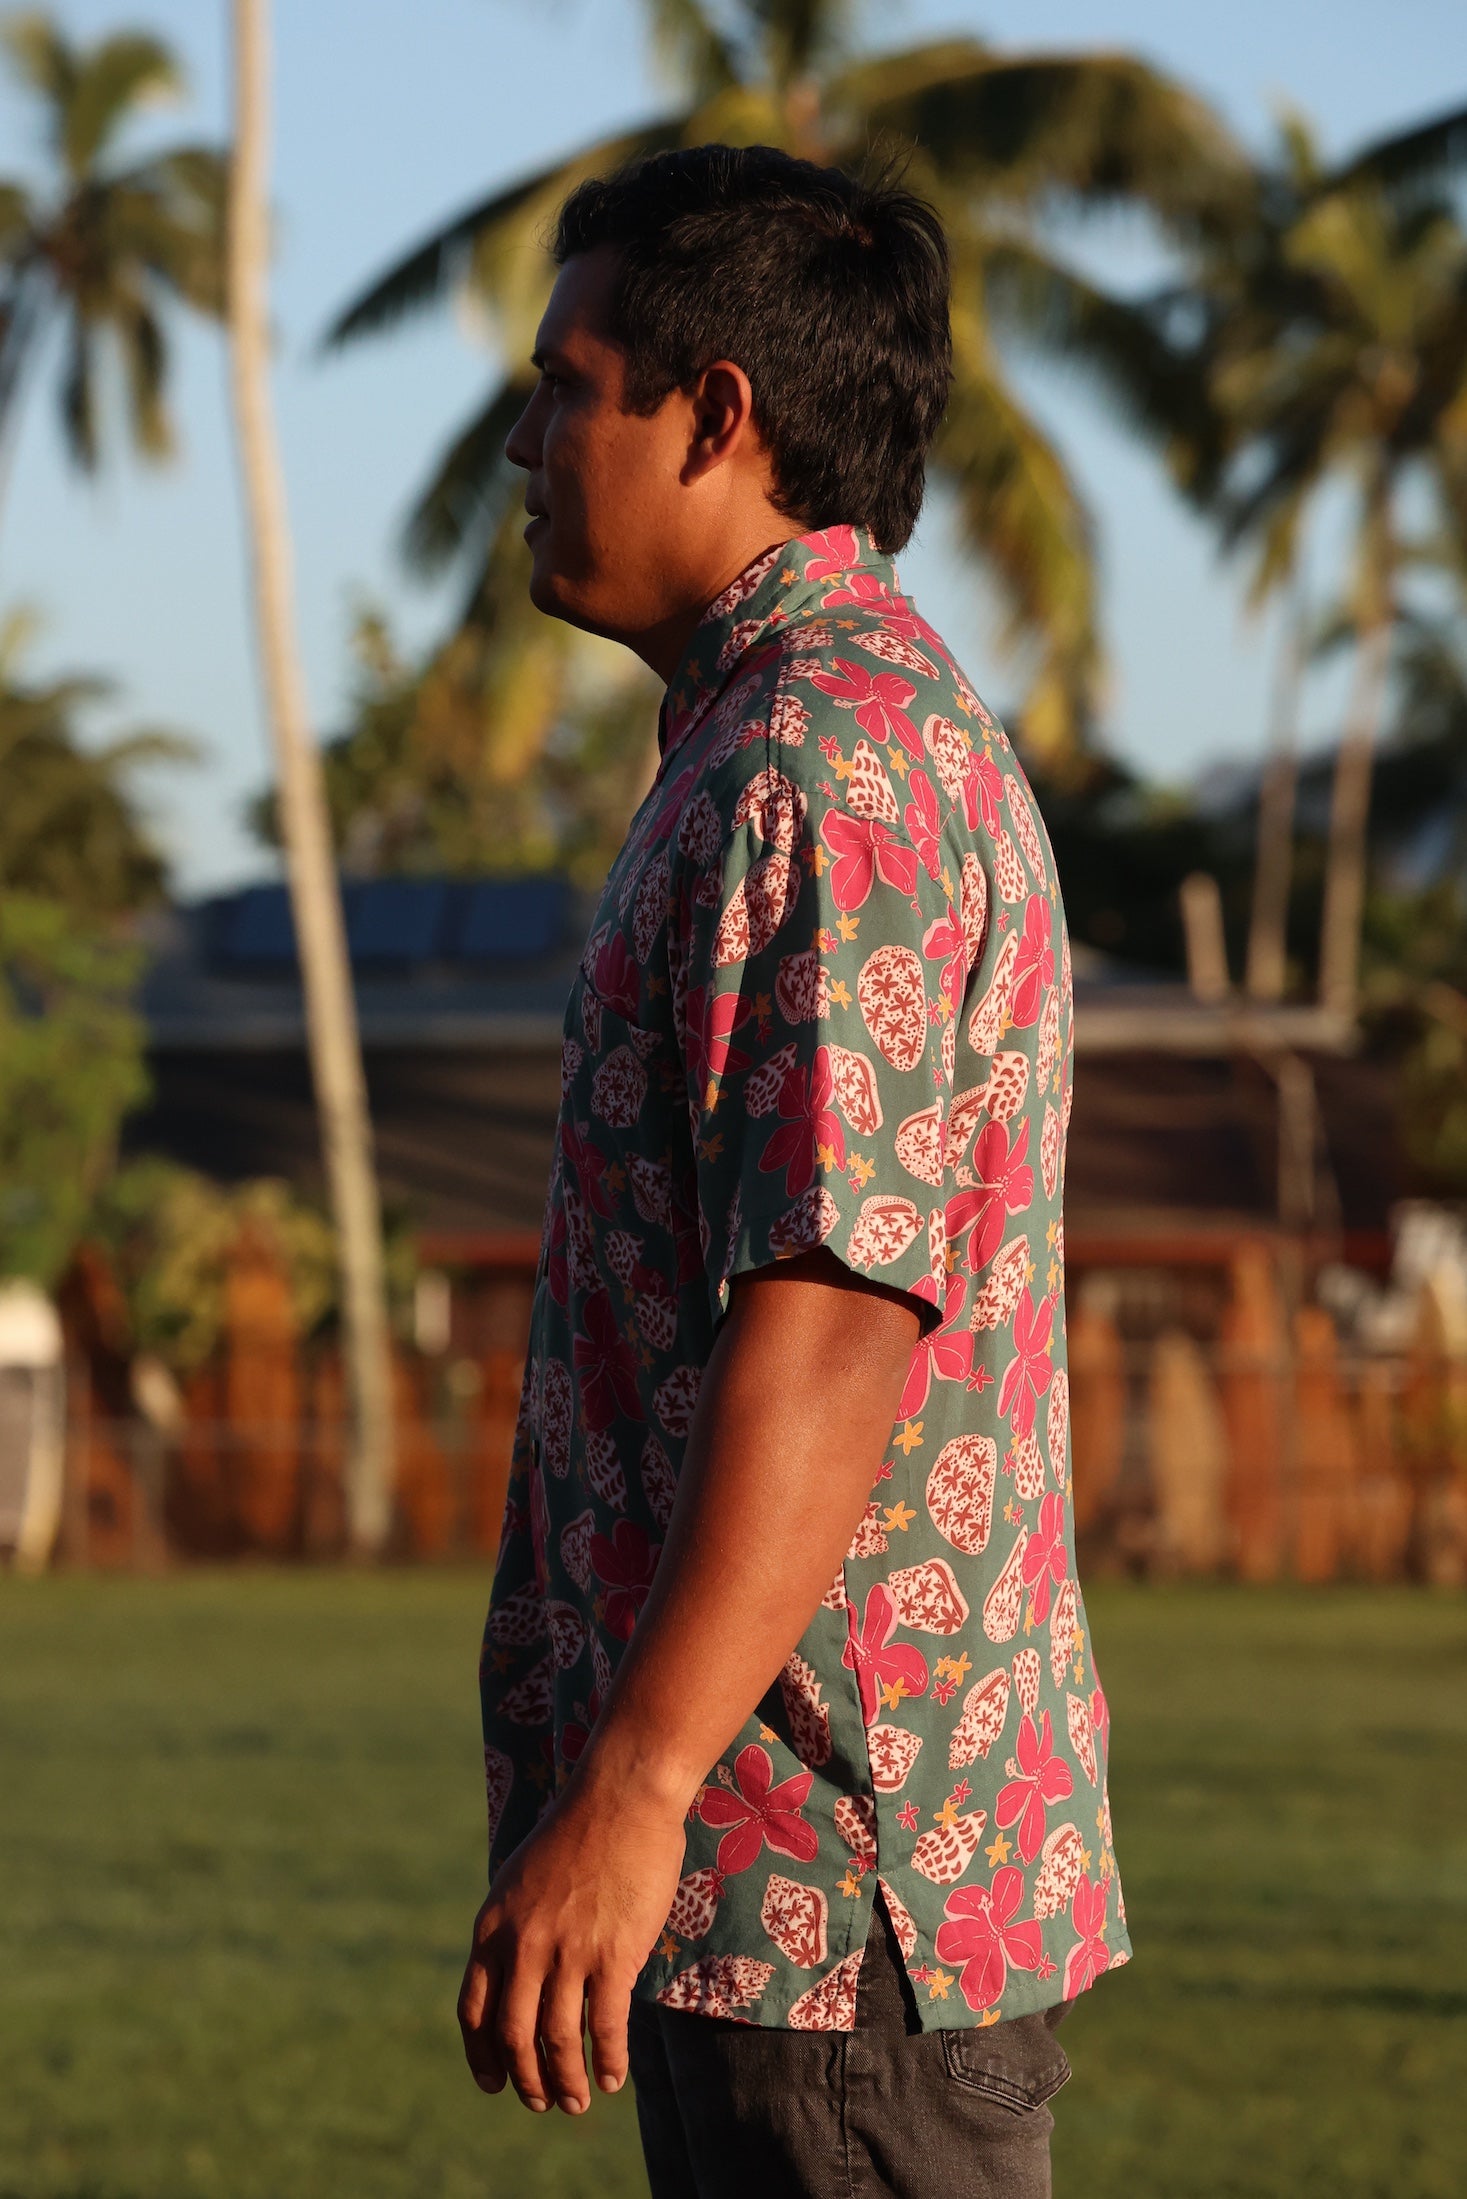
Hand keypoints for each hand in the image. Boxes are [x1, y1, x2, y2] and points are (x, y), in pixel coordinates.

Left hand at [457, 1768, 687, 2113]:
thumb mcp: (520, 1879)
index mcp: (492, 1928)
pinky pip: (605, 2026)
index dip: (482, 2056)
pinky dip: (609, 2060)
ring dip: (567, 2083)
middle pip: (514, 2036)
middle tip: (542, 2103)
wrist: (620, 1796)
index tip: (494, 2084)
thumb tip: (516, 1977)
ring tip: (578, 2103)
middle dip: (527, 2081)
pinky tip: (614, 2078)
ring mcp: (567, 1952)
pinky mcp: (612, 1954)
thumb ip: (512, 1929)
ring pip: (558, 2041)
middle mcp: (522, 1945)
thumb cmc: (576, 1832)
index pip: (473, 2012)